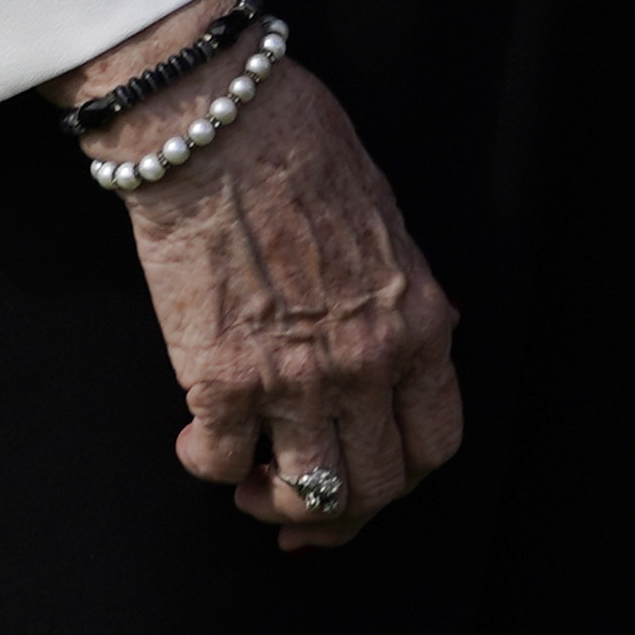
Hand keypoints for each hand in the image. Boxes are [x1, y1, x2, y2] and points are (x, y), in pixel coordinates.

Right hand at [61, 2, 461, 551]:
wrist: (218, 124)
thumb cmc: (301, 152)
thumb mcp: (387, 226)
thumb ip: (399, 300)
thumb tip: (407, 346)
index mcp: (416, 322)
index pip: (435, 442)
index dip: (400, 477)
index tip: (370, 477)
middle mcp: (366, 362)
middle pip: (374, 486)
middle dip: (340, 510)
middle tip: (302, 496)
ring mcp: (294, 377)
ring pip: (305, 494)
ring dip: (274, 501)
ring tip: (250, 477)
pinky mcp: (219, 379)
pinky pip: (219, 463)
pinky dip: (207, 463)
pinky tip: (198, 436)